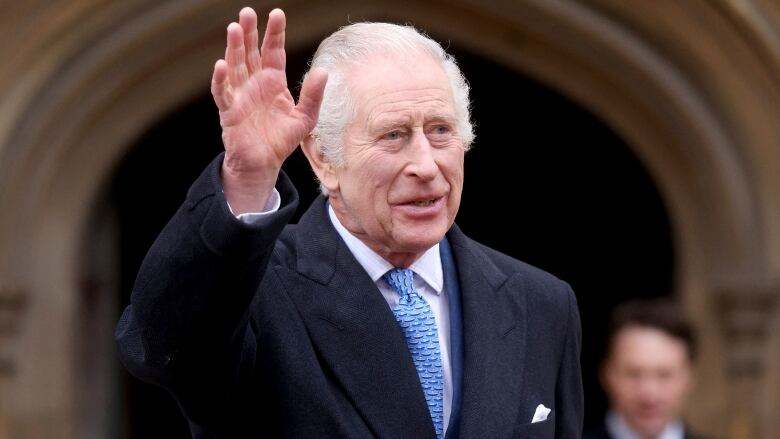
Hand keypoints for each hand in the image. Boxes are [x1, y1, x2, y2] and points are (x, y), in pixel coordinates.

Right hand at [211, 8, 326, 212]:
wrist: (264, 163)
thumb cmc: (282, 139)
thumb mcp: (305, 118)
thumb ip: (313, 95)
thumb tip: (324, 71)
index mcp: (273, 81)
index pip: (273, 52)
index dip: (274, 34)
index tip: (277, 14)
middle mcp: (255, 83)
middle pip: (250, 53)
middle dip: (250, 33)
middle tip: (248, 12)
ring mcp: (240, 95)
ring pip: (235, 66)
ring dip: (234, 48)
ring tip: (235, 28)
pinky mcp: (229, 111)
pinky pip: (222, 92)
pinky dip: (220, 79)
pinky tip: (221, 64)